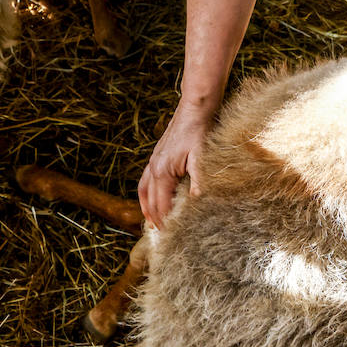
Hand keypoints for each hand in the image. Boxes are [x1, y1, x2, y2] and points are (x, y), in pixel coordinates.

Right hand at [137, 98, 214, 227]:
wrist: (195, 108)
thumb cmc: (199, 131)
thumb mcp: (201, 157)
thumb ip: (199, 181)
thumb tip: (197, 202)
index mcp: (163, 172)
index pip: (162, 205)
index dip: (166, 223)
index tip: (172, 238)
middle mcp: (154, 168)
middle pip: (152, 202)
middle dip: (157, 221)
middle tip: (165, 239)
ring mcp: (153, 162)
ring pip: (145, 193)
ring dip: (149, 210)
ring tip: (153, 226)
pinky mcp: (157, 157)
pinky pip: (145, 181)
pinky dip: (146, 195)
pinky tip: (150, 201)